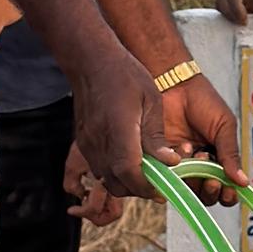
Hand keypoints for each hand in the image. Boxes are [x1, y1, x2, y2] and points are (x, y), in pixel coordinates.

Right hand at [66, 41, 164, 216]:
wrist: (91, 62)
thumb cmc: (124, 75)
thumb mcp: (151, 100)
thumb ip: (157, 136)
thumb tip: (169, 163)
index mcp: (119, 129)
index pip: (129, 171)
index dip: (147, 186)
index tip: (164, 188)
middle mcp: (99, 142)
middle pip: (117, 184)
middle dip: (140, 189)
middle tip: (160, 182)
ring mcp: (88, 145)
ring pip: (107, 180)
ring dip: (127, 183)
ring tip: (147, 172)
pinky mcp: (83, 144)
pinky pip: (99, 169)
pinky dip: (115, 173)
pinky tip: (131, 160)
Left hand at [163, 70, 246, 196]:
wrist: (175, 84)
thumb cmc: (203, 102)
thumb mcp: (224, 126)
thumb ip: (231, 154)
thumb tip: (244, 183)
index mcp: (217, 160)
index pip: (225, 187)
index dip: (228, 195)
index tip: (230, 191)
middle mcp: (198, 167)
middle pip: (205, 194)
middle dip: (211, 191)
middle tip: (213, 180)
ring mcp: (177, 165)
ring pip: (186, 189)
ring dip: (195, 179)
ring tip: (199, 155)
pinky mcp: (158, 160)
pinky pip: (166, 176)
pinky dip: (176, 169)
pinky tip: (182, 150)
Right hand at [216, 0, 252, 25]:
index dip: (235, 6)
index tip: (245, 20)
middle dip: (227, 11)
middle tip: (242, 24)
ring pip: (219, 2)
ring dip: (227, 15)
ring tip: (241, 25)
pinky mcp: (236, 4)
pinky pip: (224, 10)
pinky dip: (229, 18)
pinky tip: (240, 26)